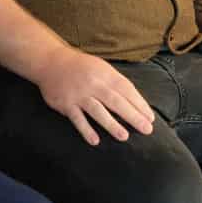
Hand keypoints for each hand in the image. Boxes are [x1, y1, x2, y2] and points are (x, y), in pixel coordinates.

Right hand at [33, 47, 155, 145]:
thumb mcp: (101, 68)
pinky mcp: (66, 104)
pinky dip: (86, 130)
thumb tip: (135, 102)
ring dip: (111, 124)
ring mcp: (79, 94)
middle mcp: (93, 84)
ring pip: (98, 111)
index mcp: (105, 74)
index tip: (150, 118)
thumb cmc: (81, 67)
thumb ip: (116, 83)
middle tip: (146, 129)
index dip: (139, 104)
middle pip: (116, 101)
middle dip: (132, 116)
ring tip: (124, 137)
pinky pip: (77, 118)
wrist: (50, 61)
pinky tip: (95, 141)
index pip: (126, 90)